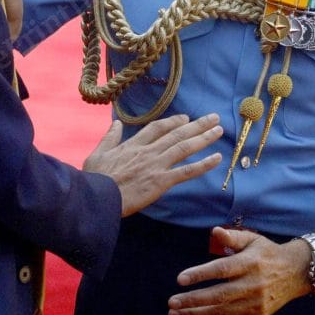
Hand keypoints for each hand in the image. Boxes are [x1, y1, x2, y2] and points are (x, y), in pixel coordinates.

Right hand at [83, 113, 221, 216]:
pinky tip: (217, 159)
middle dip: (197, 125)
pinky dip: (203, 164)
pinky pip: (187, 171)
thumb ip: (110, 138)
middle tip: (213, 117)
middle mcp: (149, 151)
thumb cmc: (95, 178)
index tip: (186, 118)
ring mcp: (156, 165)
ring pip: (184, 147)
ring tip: (219, 130)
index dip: (173, 122)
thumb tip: (116, 124)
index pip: (158, 128)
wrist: (98, 197)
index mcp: (133, 145)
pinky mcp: (161, 181)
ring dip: (203, 138)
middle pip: (176, 134)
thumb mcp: (98, 153)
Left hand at [167, 229, 311, 314]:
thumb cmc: (267, 253)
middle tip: (171, 302)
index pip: (221, 270)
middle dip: (192, 300)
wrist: (296, 273)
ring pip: (221, 313)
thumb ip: (232, 237)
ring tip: (174, 314)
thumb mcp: (252, 239)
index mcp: (249, 263)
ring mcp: (255, 304)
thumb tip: (214, 231)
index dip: (200, 274)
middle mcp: (252, 285)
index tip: (180, 279)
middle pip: (218, 295)